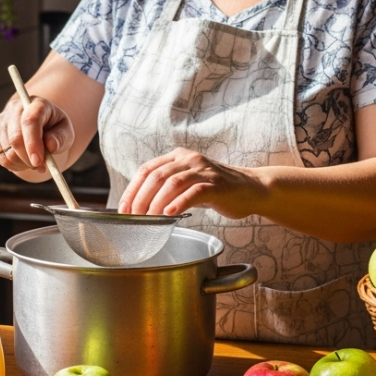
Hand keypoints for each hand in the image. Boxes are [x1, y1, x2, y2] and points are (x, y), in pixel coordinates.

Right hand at [0, 94, 74, 173]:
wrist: (40, 124)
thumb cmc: (54, 127)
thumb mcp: (65, 131)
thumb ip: (61, 137)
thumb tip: (50, 146)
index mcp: (36, 104)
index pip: (30, 120)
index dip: (33, 142)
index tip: (38, 161)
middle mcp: (15, 109)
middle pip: (16, 138)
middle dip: (28, 158)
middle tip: (41, 167)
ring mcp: (2, 121)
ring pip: (8, 151)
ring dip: (23, 164)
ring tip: (36, 162)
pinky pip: (1, 158)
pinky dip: (14, 166)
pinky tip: (24, 162)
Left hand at [118, 148, 265, 217]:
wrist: (251, 189)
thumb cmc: (216, 190)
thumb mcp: (188, 184)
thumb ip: (168, 188)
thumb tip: (140, 206)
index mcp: (178, 157)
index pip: (147, 169)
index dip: (132, 189)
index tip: (123, 209)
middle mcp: (189, 159)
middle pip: (156, 176)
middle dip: (140, 198)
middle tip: (134, 217)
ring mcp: (204, 171)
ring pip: (172, 183)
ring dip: (156, 203)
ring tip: (149, 219)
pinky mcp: (217, 185)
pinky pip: (194, 192)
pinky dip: (179, 203)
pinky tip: (169, 214)